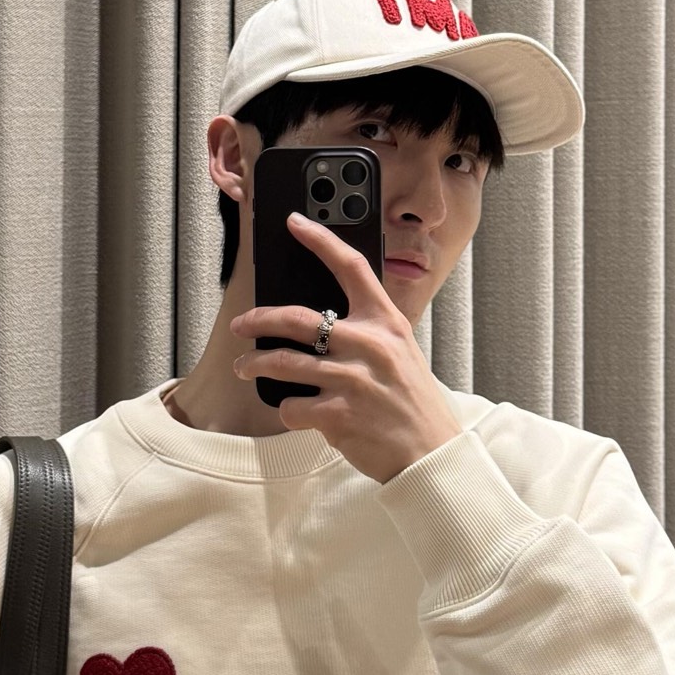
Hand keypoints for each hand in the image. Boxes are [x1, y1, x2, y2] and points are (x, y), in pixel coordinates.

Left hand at [230, 212, 463, 483]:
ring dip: (255, 365)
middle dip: (259, 319)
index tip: (295, 222)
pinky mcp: (338, 415)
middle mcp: (368, 345)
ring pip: (283, 363)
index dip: (320, 239)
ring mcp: (352, 380)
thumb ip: (367, 332)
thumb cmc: (411, 402)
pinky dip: (286, 409)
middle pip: (296, 318)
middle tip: (242, 324)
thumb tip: (319, 321)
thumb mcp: (400, 354)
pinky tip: (293, 411)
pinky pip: (292, 406)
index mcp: (385, 323)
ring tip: (245, 367)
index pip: (351, 267)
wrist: (431, 452)